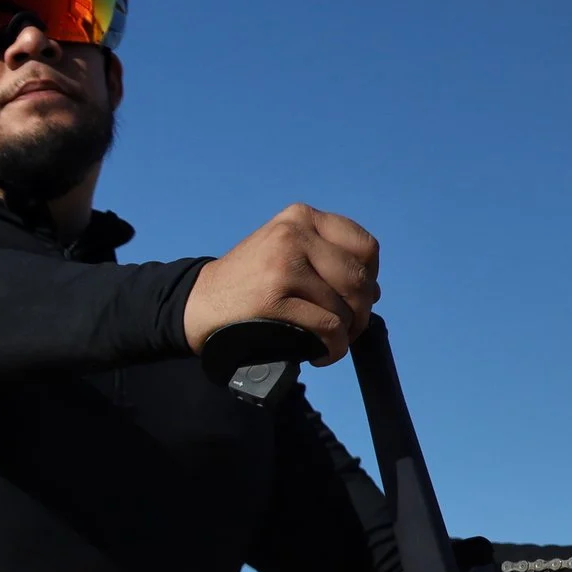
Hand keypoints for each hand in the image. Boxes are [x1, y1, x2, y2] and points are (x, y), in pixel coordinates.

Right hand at [182, 203, 379, 365]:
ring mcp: (282, 264)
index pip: (364, 246)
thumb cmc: (248, 282)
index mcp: (300, 217)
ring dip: (345, 334)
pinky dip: (331, 348)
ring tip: (329, 343)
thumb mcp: (284, 249)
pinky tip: (320, 354)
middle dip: (360, 311)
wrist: (198, 302)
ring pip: (344, 306)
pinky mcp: (273, 298)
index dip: (370, 277)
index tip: (354, 297)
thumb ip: (325, 259)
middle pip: (359, 278)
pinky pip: (326, 327)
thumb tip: (373, 291)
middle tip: (347, 329)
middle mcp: (293, 234)